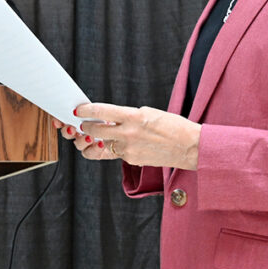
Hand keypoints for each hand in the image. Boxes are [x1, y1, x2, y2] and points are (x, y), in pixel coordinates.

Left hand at [54, 104, 200, 169]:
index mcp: (133, 116)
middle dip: (86, 126)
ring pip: (102, 143)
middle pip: (94, 130)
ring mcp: (128, 148)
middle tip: (84, 124)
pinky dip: (116, 147)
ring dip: (98, 138)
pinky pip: (116, 152)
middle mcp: (128, 133)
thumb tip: (109, 117)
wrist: (189, 147)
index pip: (102, 111)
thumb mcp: (148, 113)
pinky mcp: (131, 159)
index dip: (86, 110)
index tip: (78, 109)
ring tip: (99, 133)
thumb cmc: (171, 126)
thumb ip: (127, 115)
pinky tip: (123, 142)